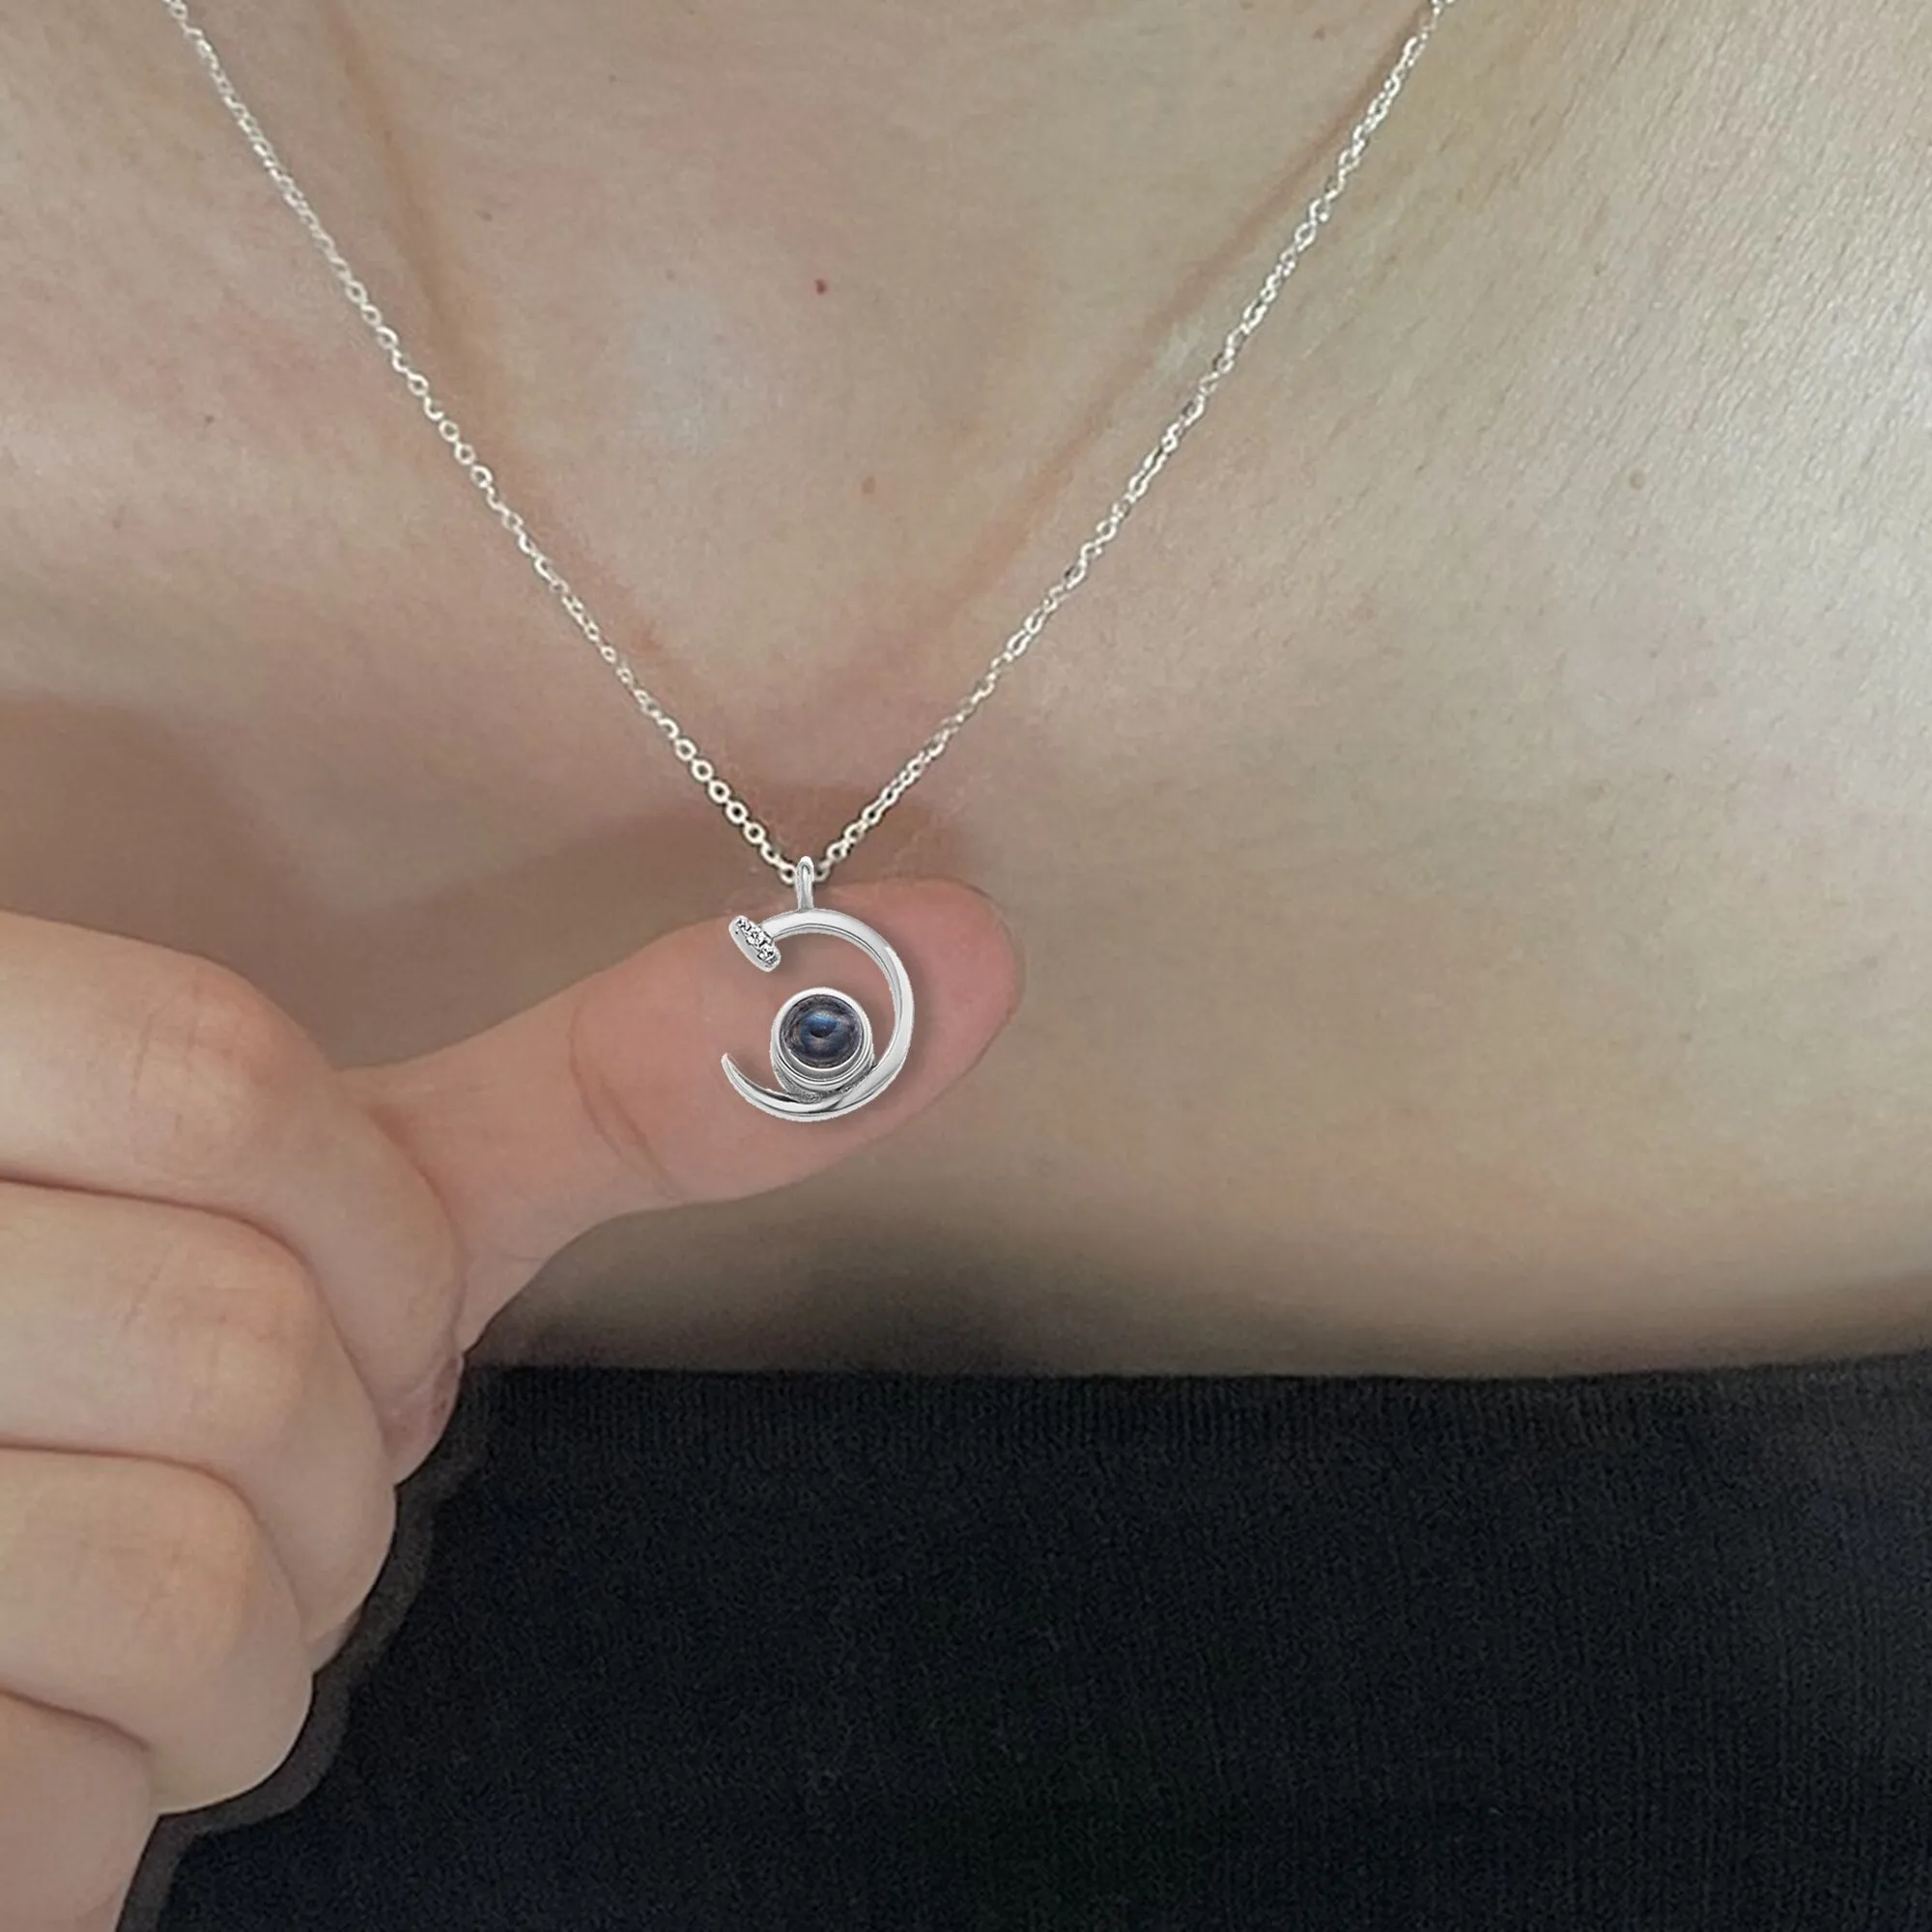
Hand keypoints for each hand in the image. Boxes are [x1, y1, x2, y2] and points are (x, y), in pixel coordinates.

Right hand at [0, 882, 1017, 1930]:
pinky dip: (108, 1799)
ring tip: (127, 1595)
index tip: (381, 1309)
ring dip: (242, 1642)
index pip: (218, 1078)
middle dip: (333, 1460)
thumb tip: (958, 950)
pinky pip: (63, 1803)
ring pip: (190, 1582)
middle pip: (247, 1348)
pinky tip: (33, 1714)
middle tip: (231, 1466)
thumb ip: (609, 1089)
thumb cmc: (137, 1354)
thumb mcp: (325, 1193)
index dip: (371, 1236)